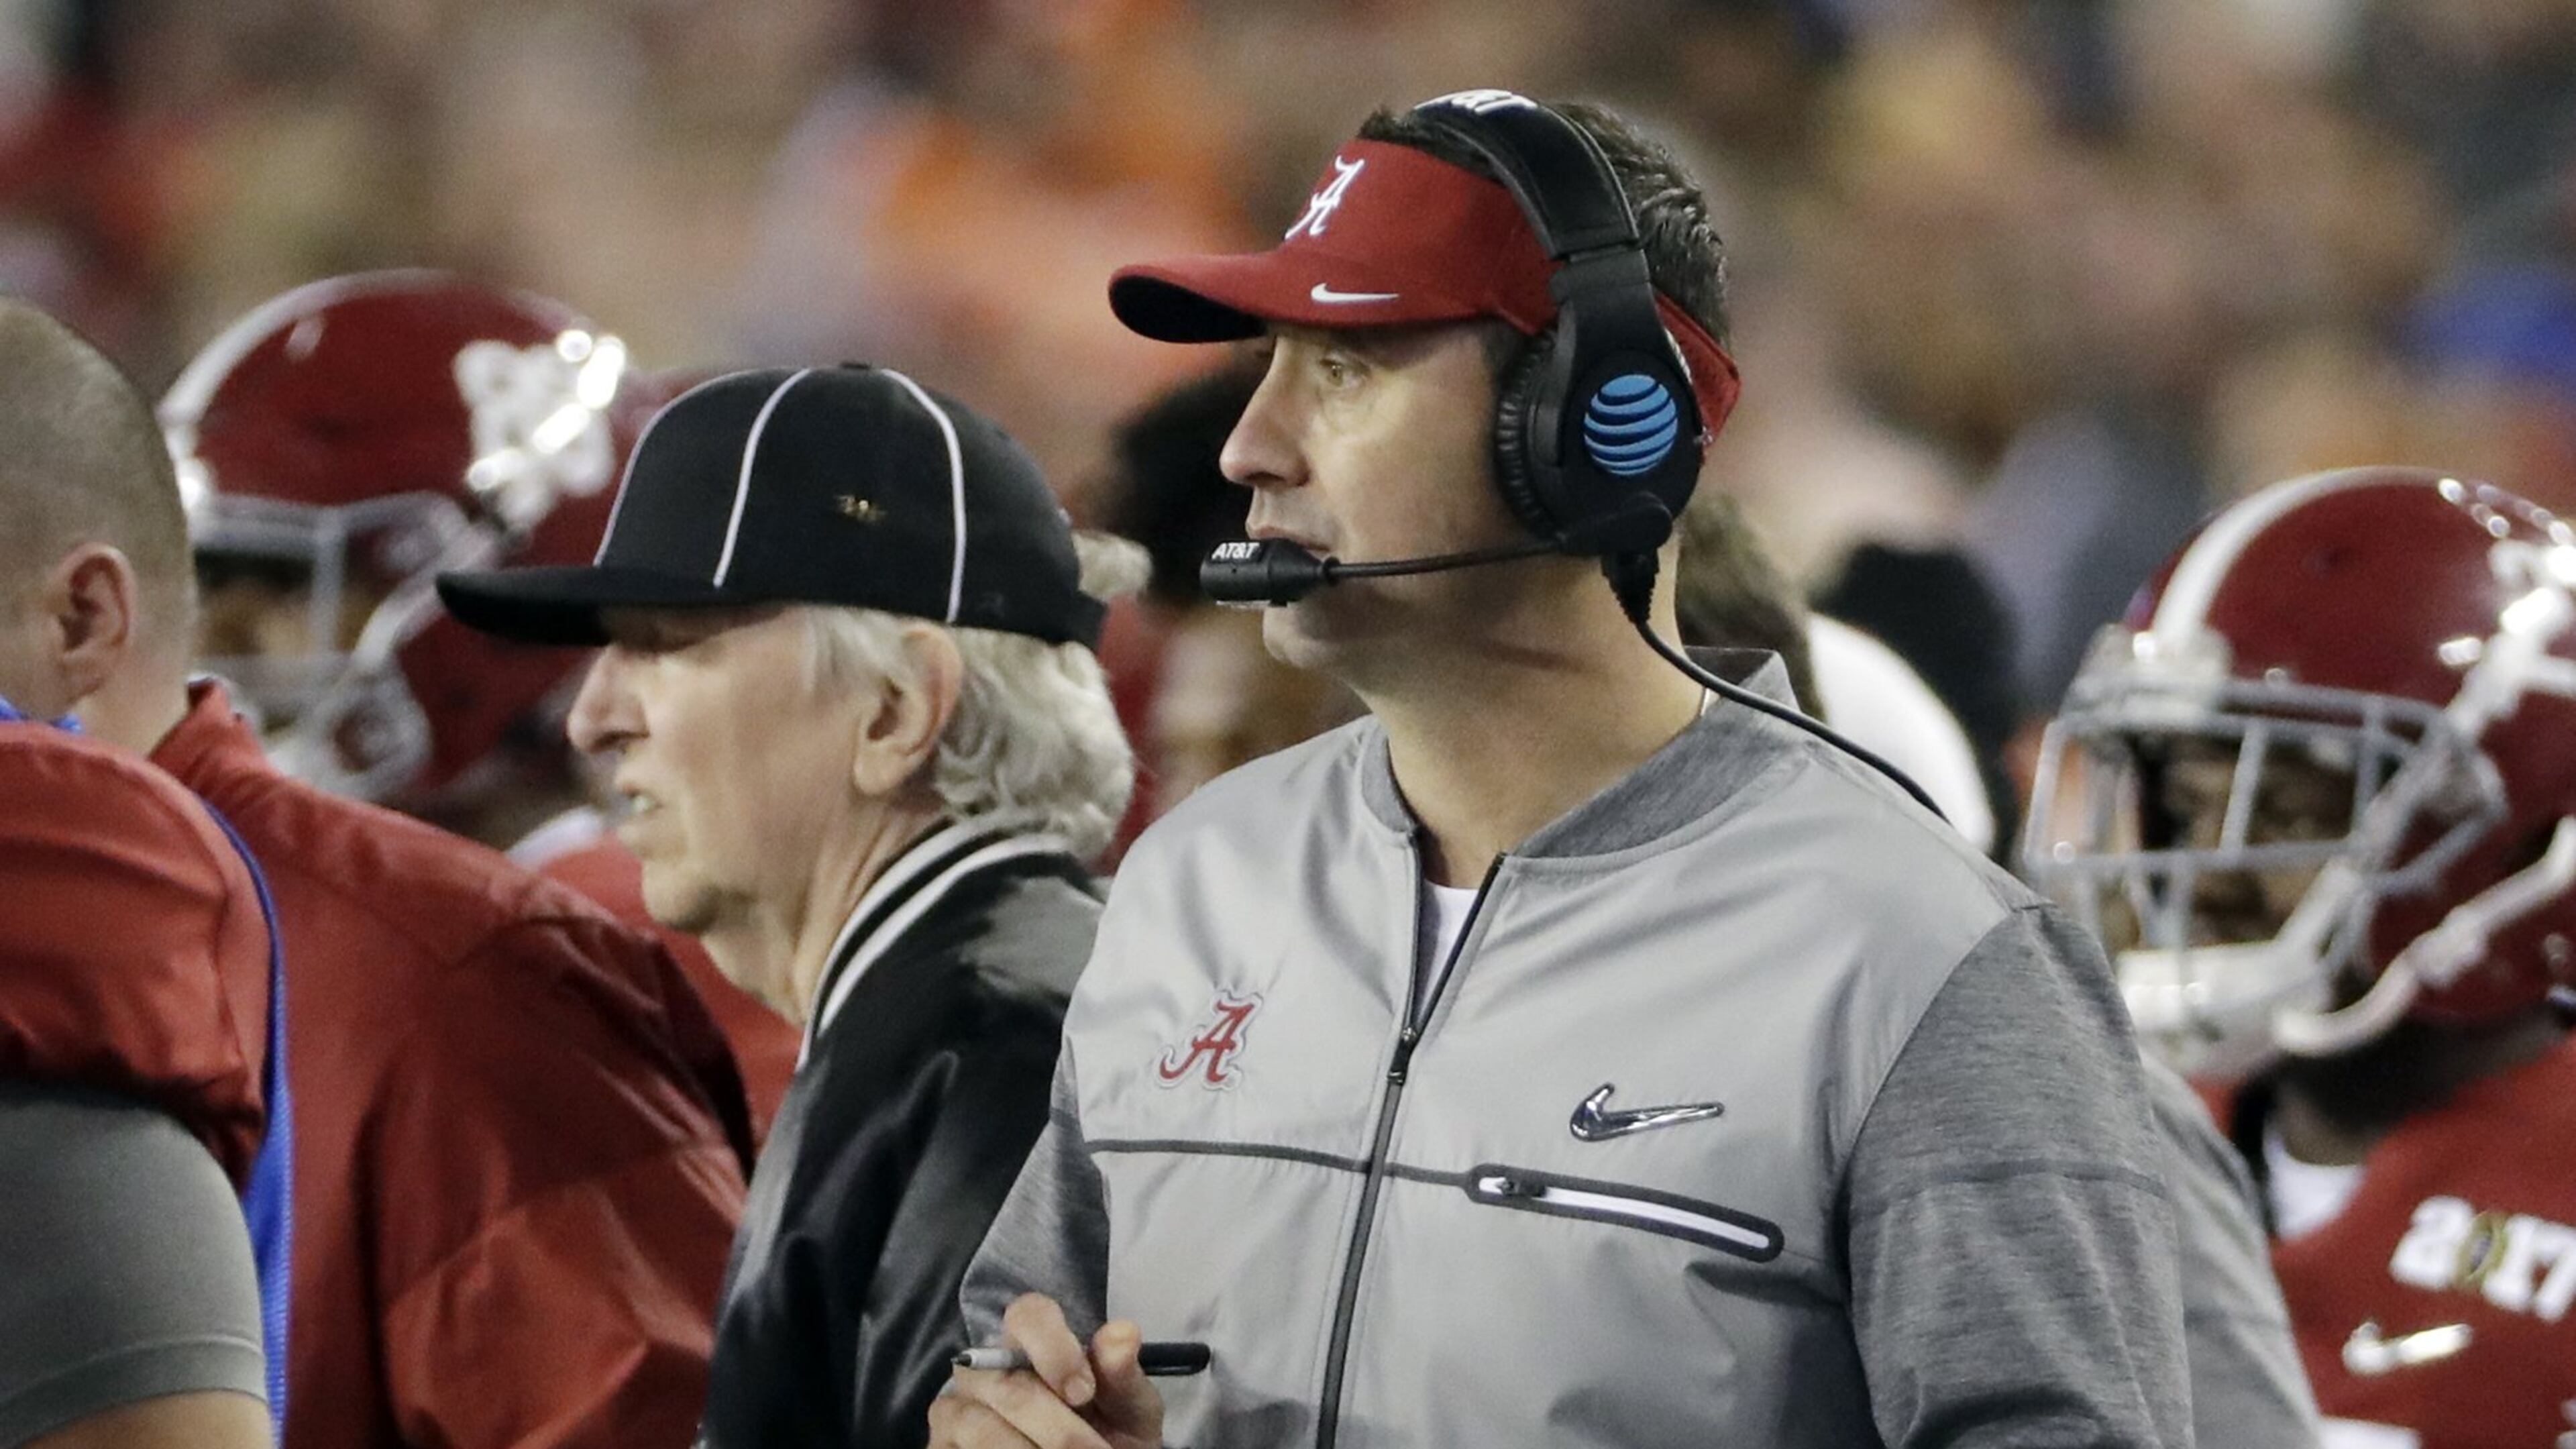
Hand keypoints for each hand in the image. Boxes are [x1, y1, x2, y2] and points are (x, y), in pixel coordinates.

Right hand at [928, 1293, 1164, 1448]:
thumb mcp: (1127, 1408)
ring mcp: (956, 1408)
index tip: (1084, 1392)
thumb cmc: (1108, 1433)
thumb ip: (1122, 1374)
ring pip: (982, 1428)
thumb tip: (1124, 1332)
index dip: (1054, 1348)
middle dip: (1060, 1428)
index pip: (1027, 1314)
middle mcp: (984, 1367)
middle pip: (1010, 1386)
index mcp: (1031, 1341)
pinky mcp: (942, 1445)